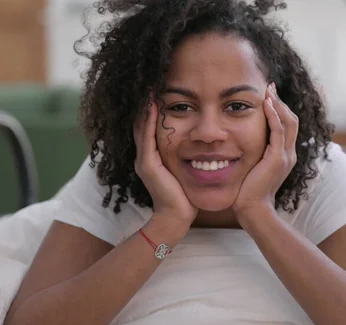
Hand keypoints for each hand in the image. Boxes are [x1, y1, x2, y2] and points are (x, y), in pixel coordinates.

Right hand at [133, 100, 197, 225]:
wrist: (176, 218)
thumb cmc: (185, 196)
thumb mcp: (185, 171)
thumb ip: (188, 157)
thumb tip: (203, 146)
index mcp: (153, 157)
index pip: (151, 128)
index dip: (153, 110)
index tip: (159, 92)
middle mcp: (145, 157)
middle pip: (143, 124)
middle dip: (146, 105)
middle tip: (151, 84)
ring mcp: (144, 160)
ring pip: (142, 128)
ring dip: (146, 108)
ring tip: (150, 89)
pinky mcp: (148, 165)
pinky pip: (147, 138)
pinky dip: (150, 121)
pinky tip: (153, 106)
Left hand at [233, 83, 298, 216]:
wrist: (252, 209)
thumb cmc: (247, 191)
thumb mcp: (252, 167)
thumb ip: (252, 154)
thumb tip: (238, 142)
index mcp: (284, 155)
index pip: (287, 125)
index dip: (280, 109)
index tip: (268, 95)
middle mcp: (289, 154)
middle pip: (292, 119)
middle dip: (281, 101)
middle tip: (270, 87)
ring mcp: (285, 156)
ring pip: (288, 122)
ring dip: (278, 104)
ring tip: (268, 90)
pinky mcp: (277, 159)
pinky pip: (279, 132)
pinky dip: (274, 116)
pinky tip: (266, 104)